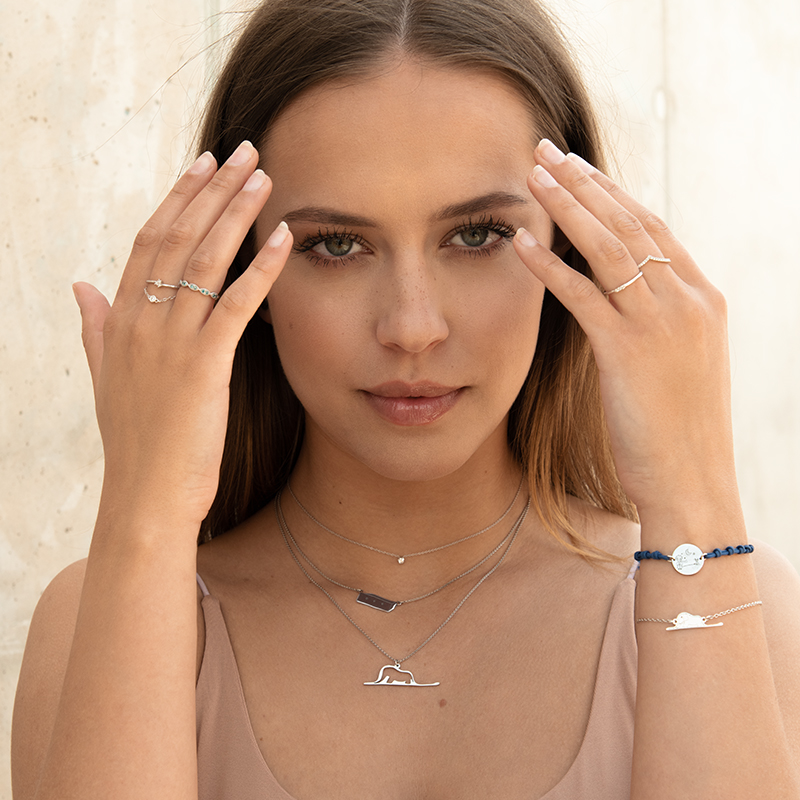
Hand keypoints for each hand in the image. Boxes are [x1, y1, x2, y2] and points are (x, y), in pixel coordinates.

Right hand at [74, 142, 292, 529]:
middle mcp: (142, 321)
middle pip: (177, 237)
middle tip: (243, 151)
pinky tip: (283, 238)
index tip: (202, 165)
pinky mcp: (203, 366)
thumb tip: (79, 286)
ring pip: (203, 260)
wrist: (145, 497)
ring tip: (263, 175)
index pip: (148, 241)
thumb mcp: (107, 378)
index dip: (177, 199)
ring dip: (235, 213)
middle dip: (212, 189)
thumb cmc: (136, 441)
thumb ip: (95, 328)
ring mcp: (171, 342)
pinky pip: (235, 304)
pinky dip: (260, 268)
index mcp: (122, 320)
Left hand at [513, 139, 735, 515]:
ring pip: (609, 247)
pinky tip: (521, 242)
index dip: (612, 195)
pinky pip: (584, 295)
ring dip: (567, 206)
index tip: (578, 169)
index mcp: (703, 300)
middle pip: (630, 223)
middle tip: (546, 150)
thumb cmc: (680, 432)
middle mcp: (688, 301)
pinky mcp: (628, 351)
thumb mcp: (680, 366)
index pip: (653, 230)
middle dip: (585, 182)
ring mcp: (662, 323)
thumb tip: (621, 300)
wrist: (694, 485)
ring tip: (532, 174)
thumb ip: (657, 323)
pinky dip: (550, 265)